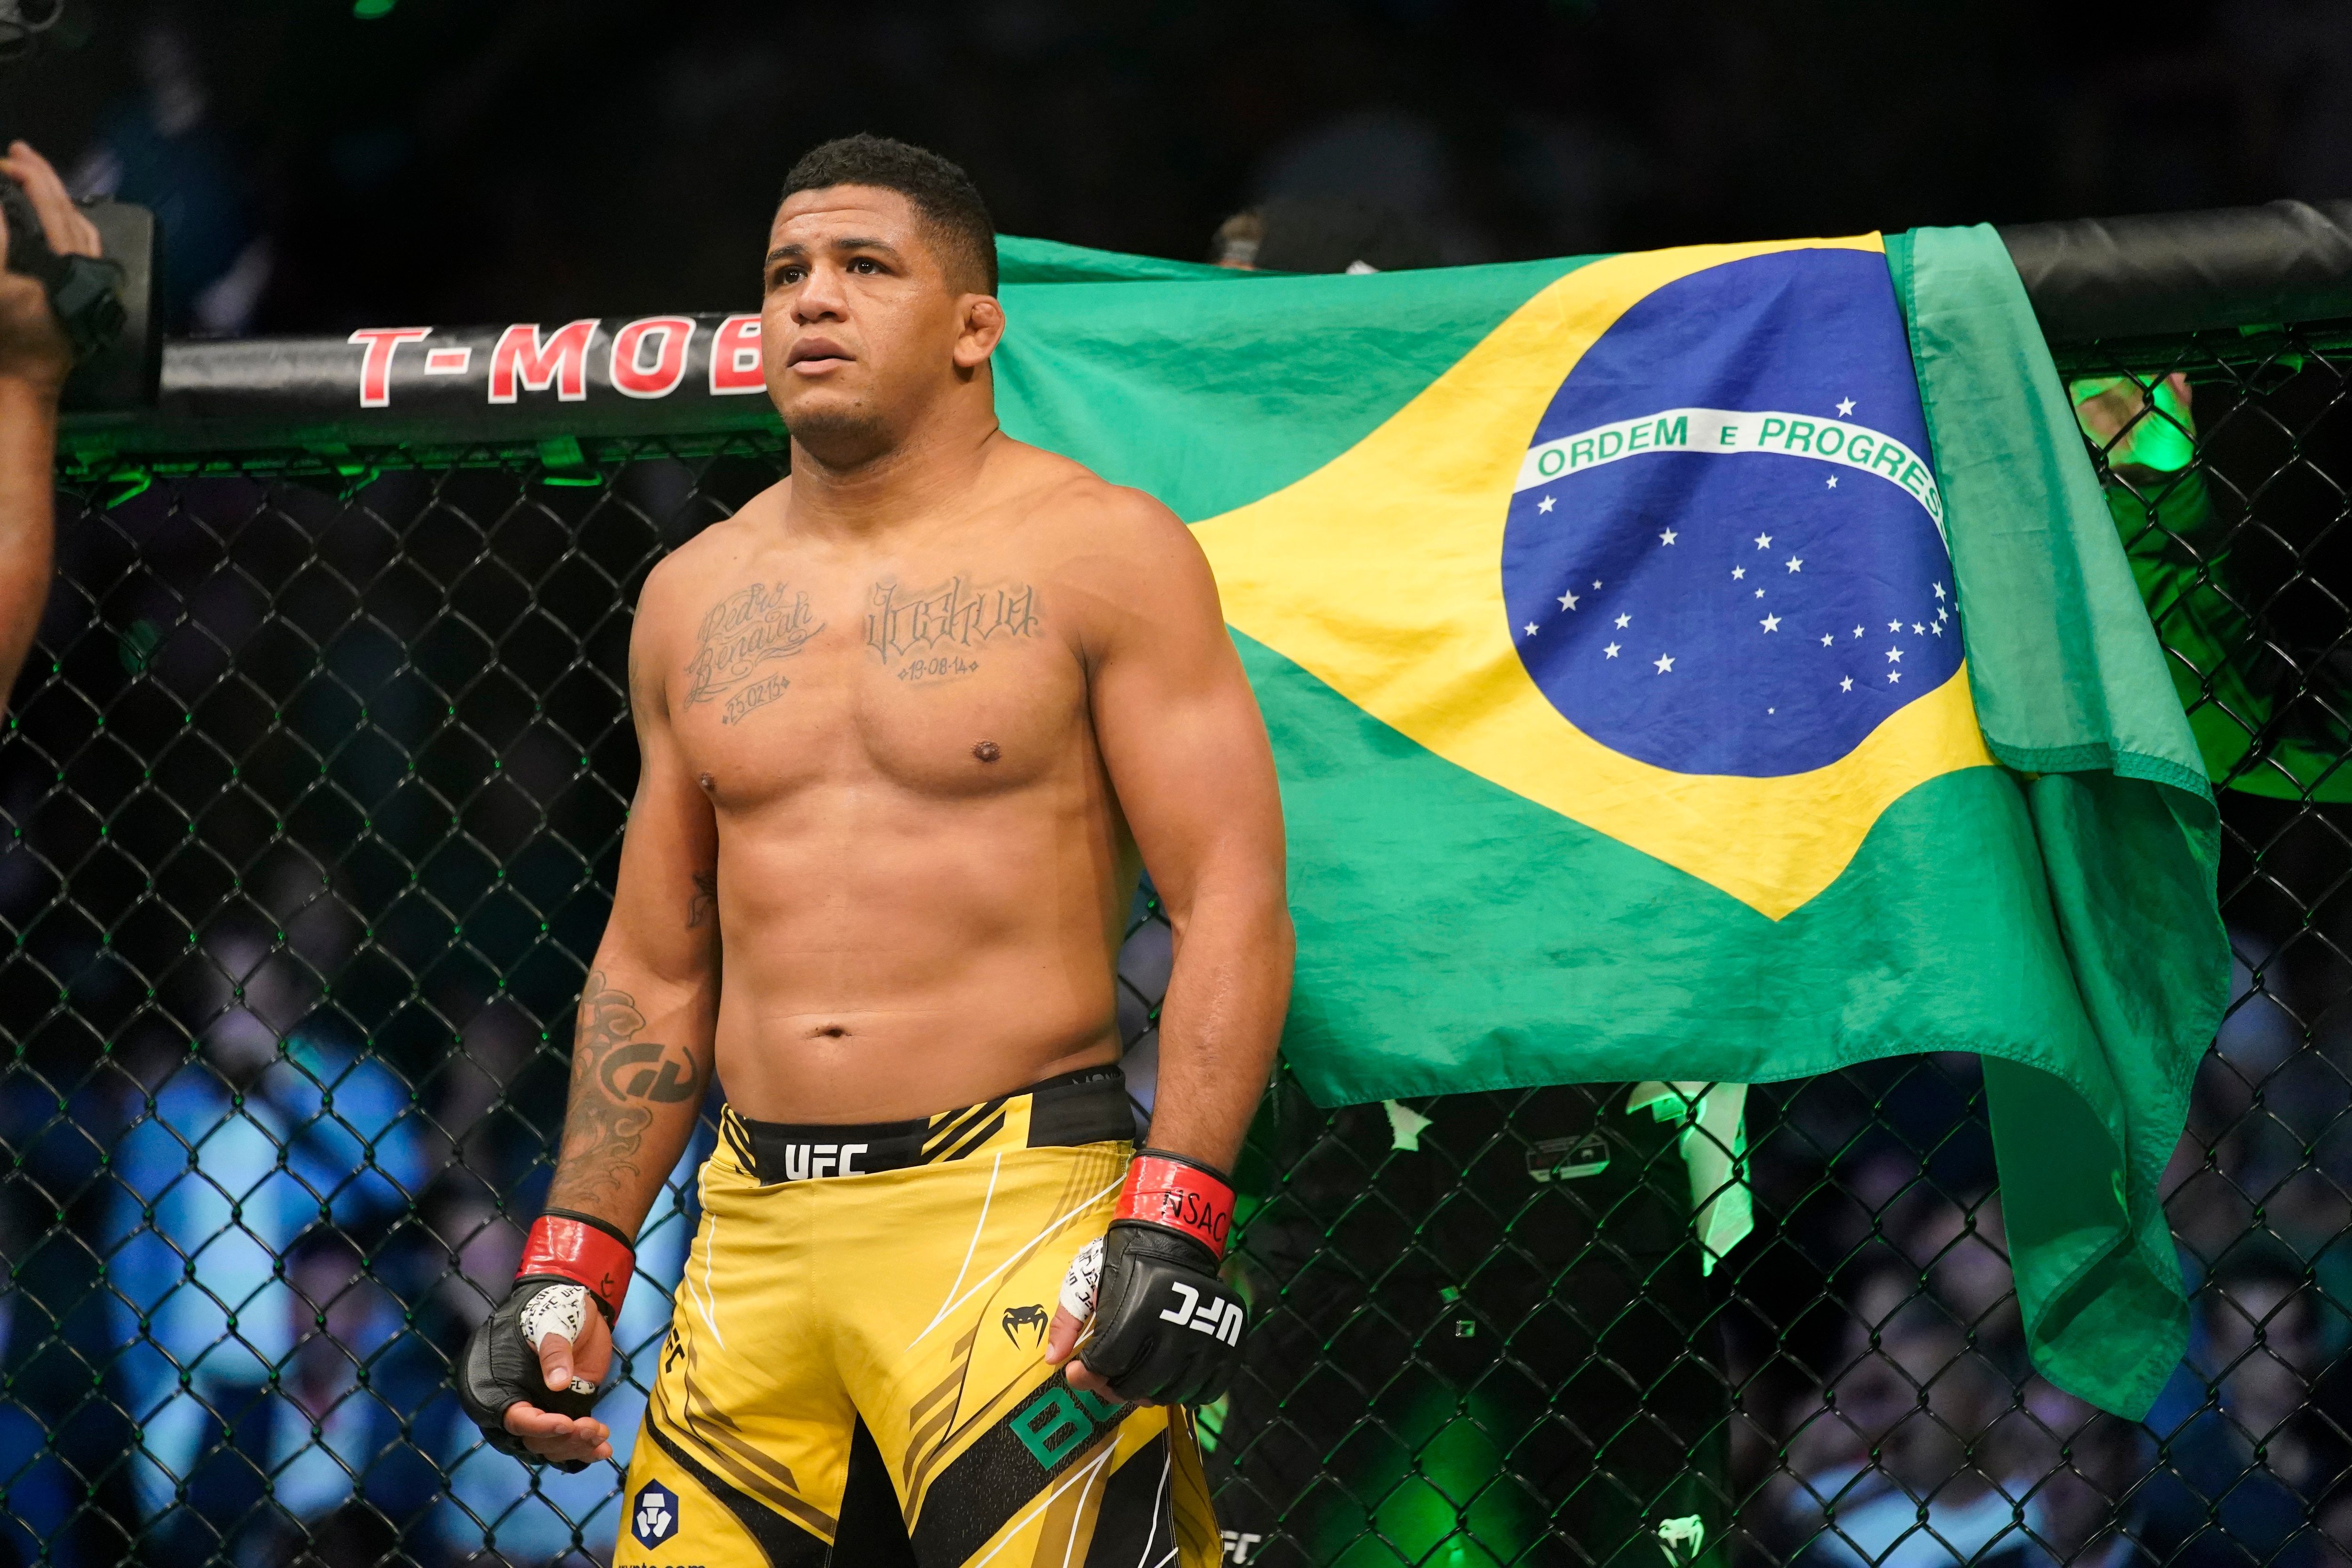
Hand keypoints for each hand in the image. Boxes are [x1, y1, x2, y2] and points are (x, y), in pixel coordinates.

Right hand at [0, 141, 97, 393]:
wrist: (25, 383)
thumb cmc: (9, 339)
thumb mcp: (0, 288)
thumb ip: (1, 243)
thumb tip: (0, 207)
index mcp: (66, 261)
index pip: (48, 204)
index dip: (26, 177)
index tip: (3, 161)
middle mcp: (84, 266)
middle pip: (67, 209)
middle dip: (42, 177)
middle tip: (19, 150)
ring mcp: (86, 280)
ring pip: (79, 226)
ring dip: (56, 197)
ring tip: (34, 173)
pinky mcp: (83, 294)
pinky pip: (84, 249)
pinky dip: (71, 225)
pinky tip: (60, 217)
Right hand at [458, 1278, 618, 1471]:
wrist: (576, 1307)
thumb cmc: (556, 1310)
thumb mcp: (554, 1324)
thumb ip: (555, 1351)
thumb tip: (558, 1382)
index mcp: (509, 1384)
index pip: (517, 1418)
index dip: (540, 1426)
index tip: (566, 1423)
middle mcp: (526, 1403)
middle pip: (536, 1440)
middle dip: (564, 1439)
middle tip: (593, 1429)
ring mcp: (548, 1409)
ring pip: (553, 1445)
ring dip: (577, 1448)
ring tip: (602, 1441)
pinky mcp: (569, 1409)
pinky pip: (570, 1439)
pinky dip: (585, 1448)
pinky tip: (603, 1449)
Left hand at [1042, 1222, 1246, 1406]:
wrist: (1174, 1239)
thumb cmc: (1125, 1260)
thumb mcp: (1087, 1280)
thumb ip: (1067, 1320)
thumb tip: (1054, 1360)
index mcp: (1137, 1311)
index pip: (1108, 1364)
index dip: (1087, 1374)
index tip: (1077, 1372)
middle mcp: (1175, 1328)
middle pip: (1138, 1385)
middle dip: (1114, 1387)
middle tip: (1107, 1377)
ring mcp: (1205, 1340)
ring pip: (1171, 1393)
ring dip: (1148, 1392)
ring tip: (1136, 1376)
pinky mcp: (1227, 1346)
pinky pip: (1206, 1391)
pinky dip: (1185, 1393)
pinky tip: (1169, 1380)